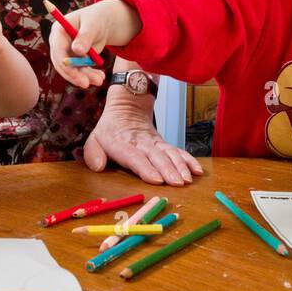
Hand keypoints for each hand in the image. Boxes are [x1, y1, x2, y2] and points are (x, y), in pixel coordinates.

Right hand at [49, 0, 133, 88]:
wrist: (103, 22)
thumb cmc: (96, 18)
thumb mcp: (92, 25)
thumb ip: (85, 37)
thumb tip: (77, 50)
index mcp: (59, 31)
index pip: (57, 50)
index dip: (65, 63)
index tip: (75, 74)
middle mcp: (59, 44)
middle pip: (62, 63)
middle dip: (75, 75)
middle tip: (86, 84)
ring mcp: (66, 53)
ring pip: (72, 70)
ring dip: (85, 77)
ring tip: (100, 80)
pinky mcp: (75, 60)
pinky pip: (80, 71)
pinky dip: (90, 76)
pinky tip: (100, 77)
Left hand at [82, 90, 204, 186]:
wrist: (127, 107)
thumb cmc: (109, 130)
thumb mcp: (94, 139)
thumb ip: (93, 154)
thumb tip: (98, 167)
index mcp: (122, 144)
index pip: (134, 157)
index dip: (145, 168)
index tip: (156, 179)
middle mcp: (141, 143)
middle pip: (156, 157)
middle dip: (168, 170)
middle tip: (178, 183)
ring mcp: (155, 143)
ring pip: (170, 153)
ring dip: (181, 166)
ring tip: (189, 179)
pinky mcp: (164, 143)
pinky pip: (178, 151)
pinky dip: (189, 160)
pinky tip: (198, 171)